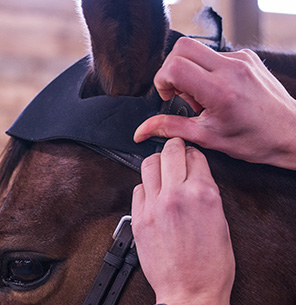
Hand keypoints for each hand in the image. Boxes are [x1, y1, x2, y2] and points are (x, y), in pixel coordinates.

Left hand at [132, 138, 234, 304]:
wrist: (189, 293)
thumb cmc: (210, 267)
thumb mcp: (221, 223)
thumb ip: (206, 195)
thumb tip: (195, 179)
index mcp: (204, 193)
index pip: (194, 155)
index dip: (192, 155)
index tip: (190, 159)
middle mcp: (177, 195)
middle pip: (169, 152)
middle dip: (173, 150)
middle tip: (174, 155)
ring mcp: (154, 206)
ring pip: (148, 166)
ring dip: (156, 166)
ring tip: (161, 175)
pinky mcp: (138, 219)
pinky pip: (137, 190)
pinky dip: (145, 189)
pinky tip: (152, 197)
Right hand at [134, 37, 295, 170]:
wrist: (288, 132)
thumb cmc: (253, 139)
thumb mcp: (206, 137)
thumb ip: (170, 128)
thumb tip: (142, 130)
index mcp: (219, 91)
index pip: (175, 66)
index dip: (163, 81)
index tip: (169, 97)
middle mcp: (231, 68)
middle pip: (182, 47)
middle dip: (171, 70)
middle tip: (180, 93)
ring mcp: (241, 59)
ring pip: (197, 49)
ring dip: (190, 71)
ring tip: (201, 97)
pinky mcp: (246, 57)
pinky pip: (214, 55)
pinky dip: (206, 72)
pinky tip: (215, 92)